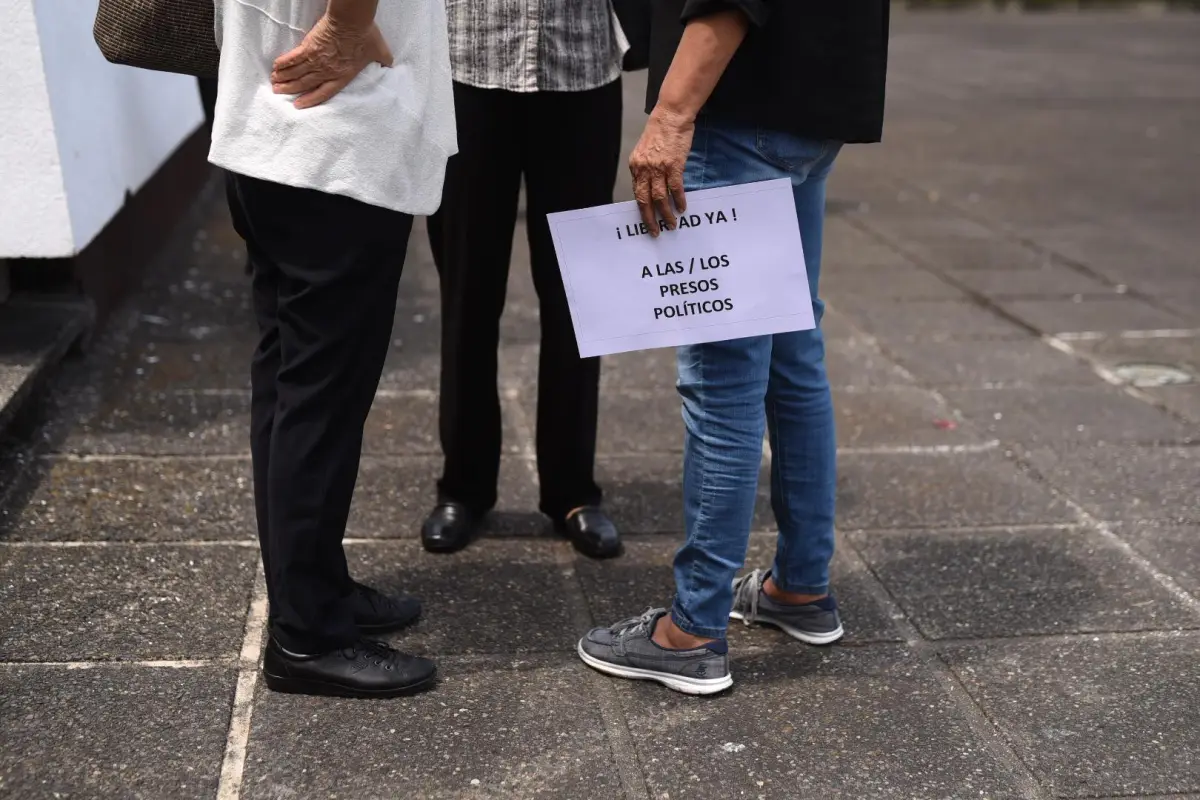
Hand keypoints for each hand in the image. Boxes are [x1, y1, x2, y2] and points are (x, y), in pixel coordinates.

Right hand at [270, 16, 392, 109]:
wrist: (352, 20)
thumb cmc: (366, 35)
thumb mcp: (381, 52)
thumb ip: (384, 62)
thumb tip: (391, 66)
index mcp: (343, 76)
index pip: (324, 93)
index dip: (311, 100)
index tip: (299, 105)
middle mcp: (327, 71)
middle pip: (305, 84)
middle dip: (291, 90)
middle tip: (279, 93)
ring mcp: (316, 60)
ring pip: (297, 73)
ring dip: (284, 78)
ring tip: (275, 83)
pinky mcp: (308, 47)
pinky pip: (293, 58)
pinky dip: (284, 63)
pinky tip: (275, 67)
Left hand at [629, 106, 693, 236]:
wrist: (671, 116)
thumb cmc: (660, 132)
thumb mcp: (646, 151)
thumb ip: (646, 168)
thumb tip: (650, 186)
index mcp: (636, 166)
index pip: (637, 193)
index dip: (642, 210)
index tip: (647, 221)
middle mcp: (644, 169)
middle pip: (645, 200)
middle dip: (650, 219)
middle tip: (655, 231)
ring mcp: (659, 168)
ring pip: (660, 198)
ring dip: (666, 213)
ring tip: (671, 224)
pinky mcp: (673, 166)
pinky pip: (675, 188)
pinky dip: (679, 200)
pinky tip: (682, 208)